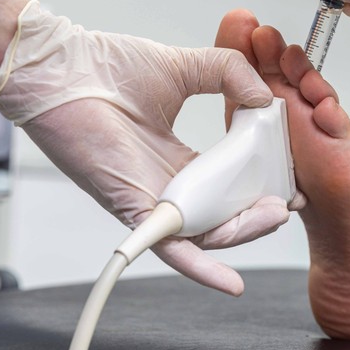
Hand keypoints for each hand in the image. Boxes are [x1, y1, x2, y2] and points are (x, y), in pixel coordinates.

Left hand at [0, 2, 296, 294]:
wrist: (59, 69)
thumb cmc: (106, 66)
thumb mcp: (186, 66)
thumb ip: (229, 73)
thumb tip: (264, 95)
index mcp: (179, 158)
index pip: (229, 185)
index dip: (261, 186)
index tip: (291, 179)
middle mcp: (167, 184)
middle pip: (223, 215)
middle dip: (261, 216)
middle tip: (289, 203)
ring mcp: (152, 199)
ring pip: (206, 235)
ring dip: (245, 234)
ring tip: (275, 216)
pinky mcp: (134, 208)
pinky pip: (170, 247)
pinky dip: (200, 269)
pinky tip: (230, 283)